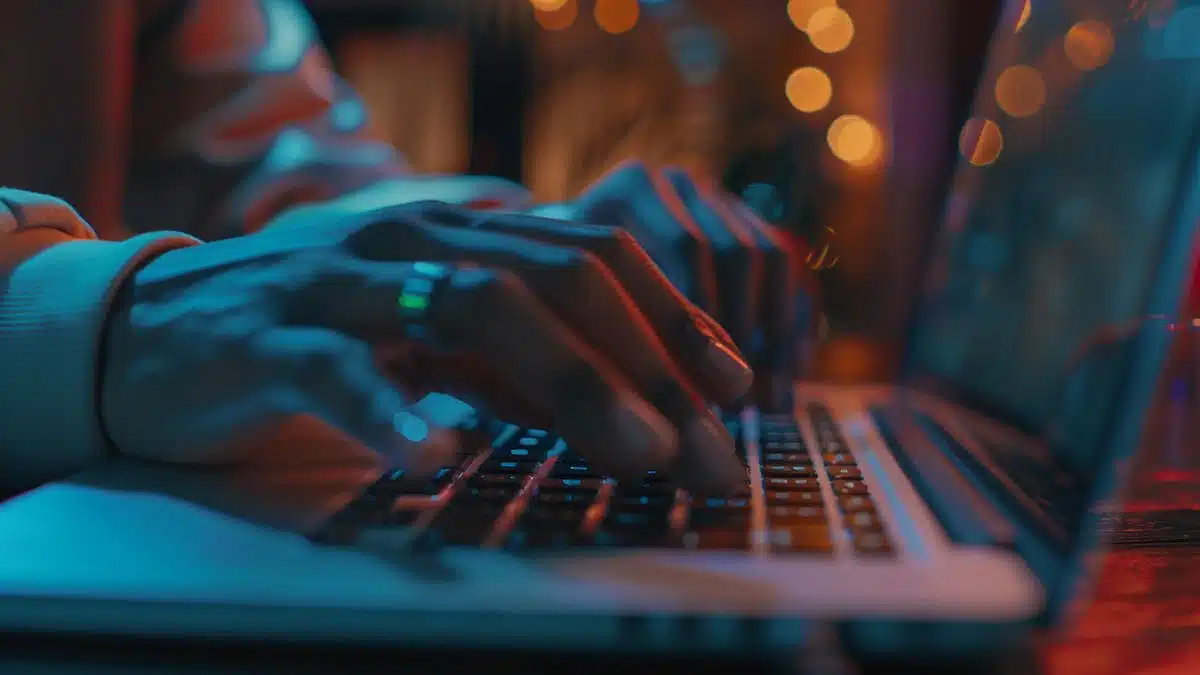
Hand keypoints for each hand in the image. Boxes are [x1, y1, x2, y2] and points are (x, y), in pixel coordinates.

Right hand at [101, 200, 752, 493]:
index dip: (671, 315)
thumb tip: (633, 407)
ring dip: (569, 379)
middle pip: (554, 279)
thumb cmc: (322, 336)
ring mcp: (339, 283)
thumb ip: (522, 362)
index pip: (591, 254)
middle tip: (703, 448)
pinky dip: (398, 414)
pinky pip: (340, 372)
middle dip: (646, 364)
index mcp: (459, 230)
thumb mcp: (438, 340)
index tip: (734, 385)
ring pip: (472, 305)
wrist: (160, 329)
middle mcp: (411, 238)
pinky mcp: (267, 340)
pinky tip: (445, 457)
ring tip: (631, 451)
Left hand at [534, 161, 816, 409]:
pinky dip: (794, 319)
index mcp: (628, 192)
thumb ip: (598, 336)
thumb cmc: (556, 294)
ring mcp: (715, 198)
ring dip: (774, 334)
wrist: (568, 253)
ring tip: (769, 400)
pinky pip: (787, 266)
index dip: (705, 322)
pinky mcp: (748, 222)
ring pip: (767, 256)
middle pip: (735, 252)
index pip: (688, 250)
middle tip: (742, 402)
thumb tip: (656, 406)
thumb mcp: (561, 306)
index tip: (707, 387)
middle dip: (744, 334)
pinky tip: (792, 370)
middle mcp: (675, 185)